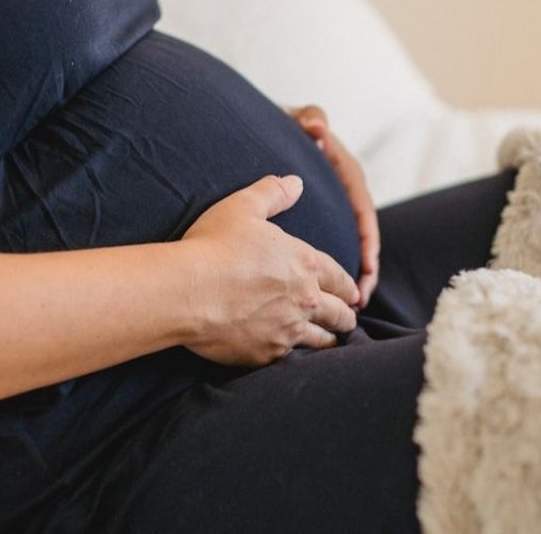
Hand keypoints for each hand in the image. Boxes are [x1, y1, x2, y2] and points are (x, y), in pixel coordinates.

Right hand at [180, 175, 359, 366]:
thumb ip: (272, 193)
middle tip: (349, 318)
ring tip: (330, 341)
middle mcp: (305, 299)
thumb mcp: (243, 206)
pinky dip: (296, 357)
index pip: (340, 278)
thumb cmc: (213, 245)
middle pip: (340, 313)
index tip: (354, 293)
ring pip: (323, 341)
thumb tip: (296, 182)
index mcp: (305, 263)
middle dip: (347, 315)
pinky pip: (291, 359)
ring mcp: (288, 330)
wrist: (186, 291)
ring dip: (329, 339)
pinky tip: (294, 356)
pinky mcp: (267, 354)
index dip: (349, 286)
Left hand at [288, 105, 379, 306]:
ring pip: (347, 248)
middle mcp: (343, 193)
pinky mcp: (317, 220)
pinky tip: (320, 297)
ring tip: (349, 309)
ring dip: (350, 279)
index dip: (368, 240)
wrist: (259, 127)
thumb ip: (310, 118)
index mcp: (344, 172)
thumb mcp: (296, 118)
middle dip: (364, 270)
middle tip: (360, 300)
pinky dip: (328, 274)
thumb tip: (318, 128)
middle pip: (361, 237)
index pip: (362, 209)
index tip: (367, 265)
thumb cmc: (281, 123)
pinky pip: (328, 249)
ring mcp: (331, 209)